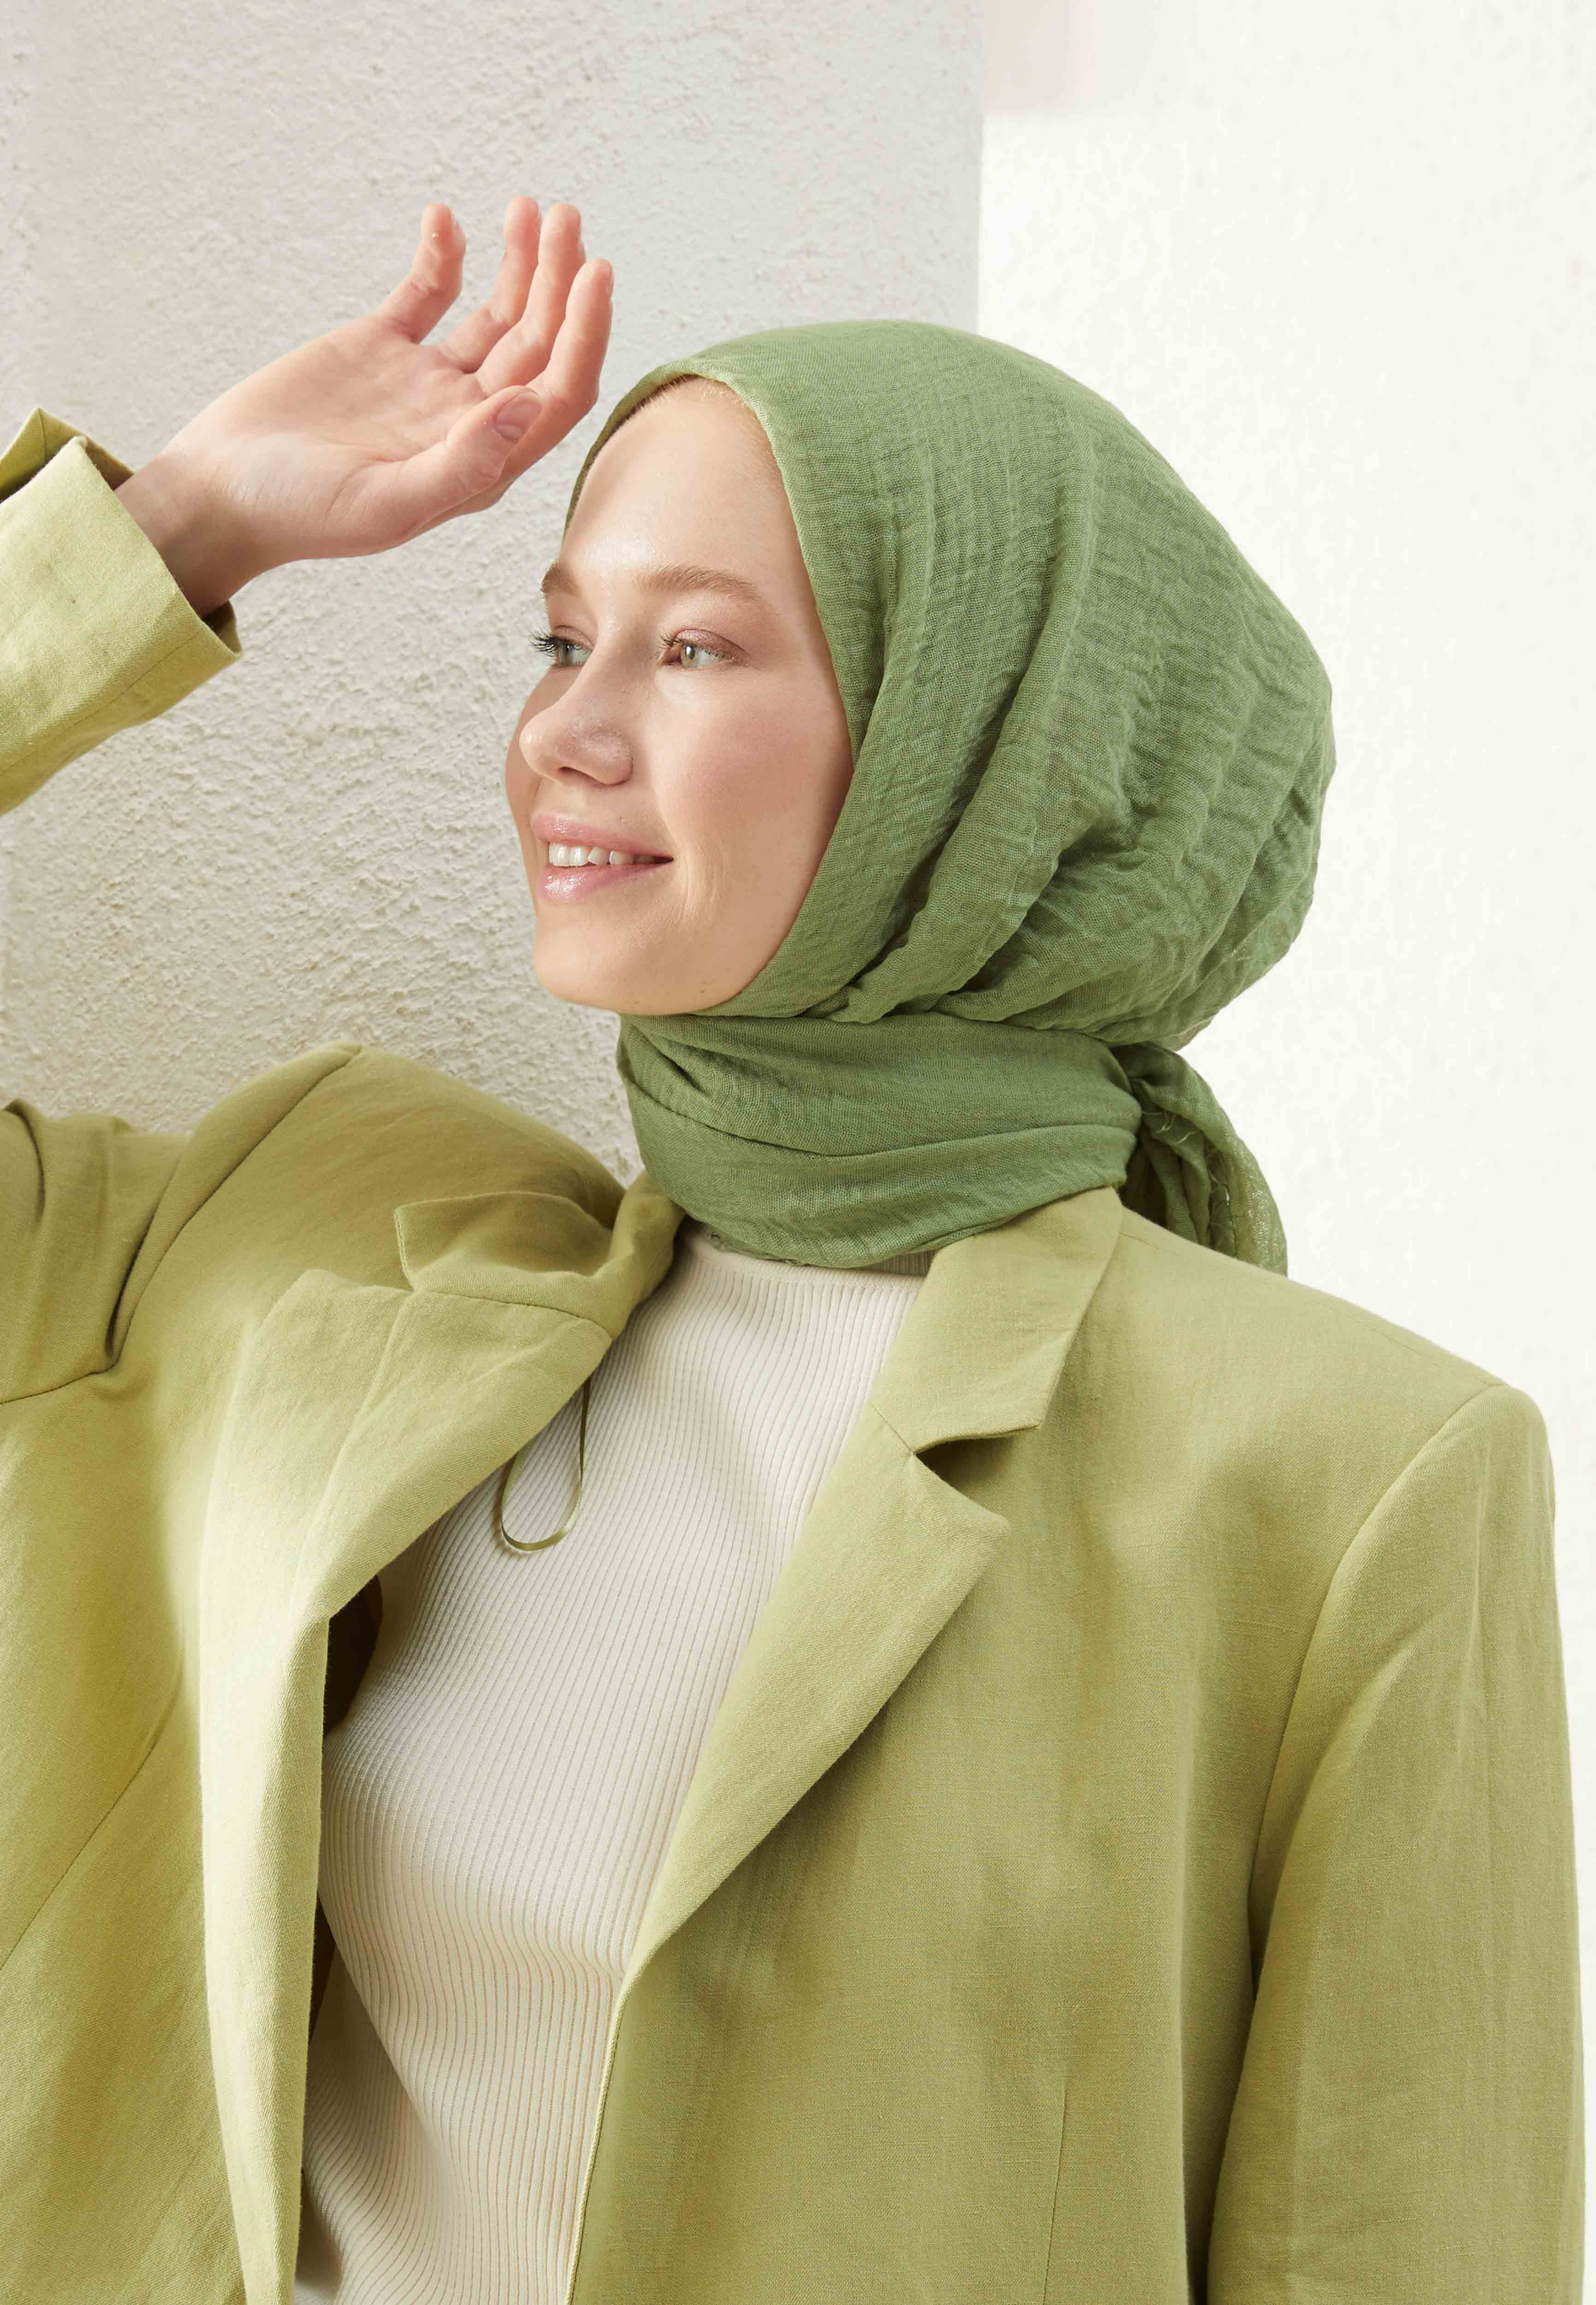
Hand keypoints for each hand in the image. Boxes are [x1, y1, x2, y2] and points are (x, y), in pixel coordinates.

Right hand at [119, 196, 610, 604]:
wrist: (220, 493)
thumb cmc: (299, 516)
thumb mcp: (384, 504)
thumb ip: (461, 465)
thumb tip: (529, 406)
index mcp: (481, 463)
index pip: (558, 393)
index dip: (584, 334)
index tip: (593, 271)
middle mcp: (465, 421)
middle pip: (536, 344)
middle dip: (558, 281)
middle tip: (567, 217)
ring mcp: (426, 381)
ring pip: (495, 314)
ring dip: (519, 264)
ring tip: (530, 209)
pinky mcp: (380, 347)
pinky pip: (426, 292)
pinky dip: (441, 255)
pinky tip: (444, 219)